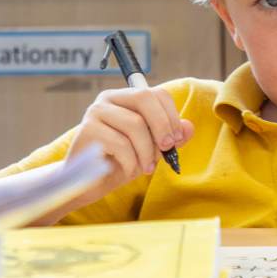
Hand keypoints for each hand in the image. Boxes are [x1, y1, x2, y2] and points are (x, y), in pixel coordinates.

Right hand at [65, 85, 193, 188]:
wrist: (88, 184)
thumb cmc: (120, 162)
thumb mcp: (151, 149)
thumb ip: (170, 137)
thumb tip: (189, 127)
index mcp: (125, 98)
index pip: (155, 93)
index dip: (171, 115)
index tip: (176, 139)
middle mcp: (108, 99)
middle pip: (144, 98)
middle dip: (162, 125)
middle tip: (167, 148)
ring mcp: (96, 112)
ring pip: (135, 124)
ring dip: (147, 151)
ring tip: (146, 167)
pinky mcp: (87, 130)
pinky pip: (120, 144)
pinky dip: (131, 162)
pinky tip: (128, 170)